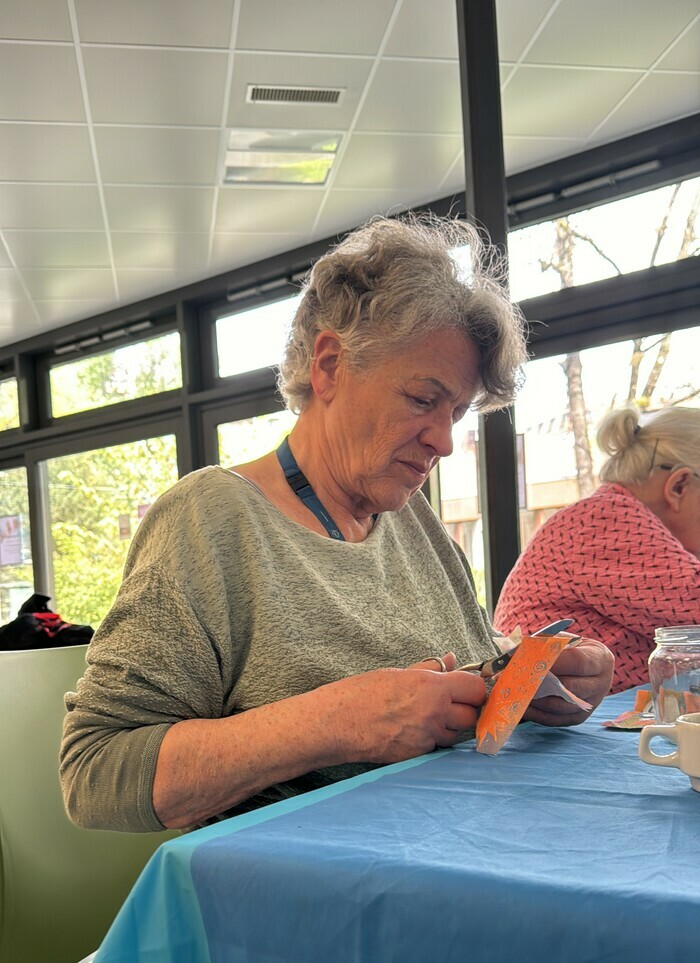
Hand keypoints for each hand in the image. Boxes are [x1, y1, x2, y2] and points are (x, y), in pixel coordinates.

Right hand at [324, 656, 485, 763]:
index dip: (474, 689)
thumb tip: (451, 659)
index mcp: (432, 687)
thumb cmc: (362, 693)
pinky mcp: (417, 755)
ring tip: (426, 717)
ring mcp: (427, 737)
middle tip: (450, 704)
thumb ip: (429, 669)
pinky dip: (430, 740)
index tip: (467, 689)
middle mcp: (435, 713)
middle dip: (464, 710)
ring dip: (449, 727)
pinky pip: (435, 747)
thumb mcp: (398, 673)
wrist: (337, 724)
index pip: (476, 689)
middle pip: (471, 716)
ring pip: (455, 734)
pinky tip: (412, 731)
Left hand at [522, 638, 613, 726]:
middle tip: (516, 677)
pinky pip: (554, 719)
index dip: (554, 661)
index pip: (577, 662)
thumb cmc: (570, 648)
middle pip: (569, 688)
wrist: (587, 667)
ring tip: (513, 691)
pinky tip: (518, 704)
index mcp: (599, 660)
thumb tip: (515, 651)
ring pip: (559, 706)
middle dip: (540, 682)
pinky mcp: (577, 718)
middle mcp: (600, 685)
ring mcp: (590, 705)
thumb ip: (544, 644)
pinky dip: (534, 713)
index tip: (531, 659)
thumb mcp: (563, 639)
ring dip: (534, 700)